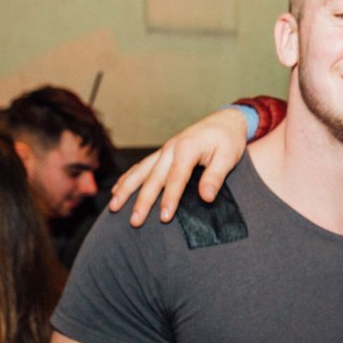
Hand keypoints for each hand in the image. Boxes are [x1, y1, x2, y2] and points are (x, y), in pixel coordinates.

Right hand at [109, 107, 250, 226]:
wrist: (226, 121)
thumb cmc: (229, 140)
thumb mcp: (228, 157)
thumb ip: (215, 177)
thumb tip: (205, 198)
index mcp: (187, 148)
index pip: (176, 178)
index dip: (169, 199)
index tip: (164, 218)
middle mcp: (171, 148)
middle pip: (153, 178)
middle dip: (142, 201)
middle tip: (135, 222)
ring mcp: (164, 150)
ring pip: (140, 171)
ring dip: (126, 190)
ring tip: (114, 207)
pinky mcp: (163, 153)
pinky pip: (141, 167)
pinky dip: (128, 179)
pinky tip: (118, 190)